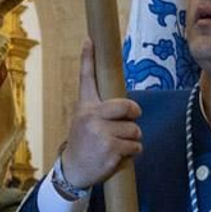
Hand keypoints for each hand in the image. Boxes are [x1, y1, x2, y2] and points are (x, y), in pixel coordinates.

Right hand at [61, 40, 142, 190]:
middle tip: (132, 119)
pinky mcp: (111, 149)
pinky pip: (136, 146)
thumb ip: (98, 108)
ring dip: (132, 138)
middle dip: (135, 114)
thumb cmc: (84, 143)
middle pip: (127, 105)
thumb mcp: (84, 121)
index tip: (90, 41)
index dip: (88, 58)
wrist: (74, 170)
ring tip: (117, 144)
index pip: (86, 78)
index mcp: (85, 107)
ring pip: (135, 129)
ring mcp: (101, 133)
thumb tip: (120, 99)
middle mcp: (91, 116)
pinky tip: (119, 155)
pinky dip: (133, 151)